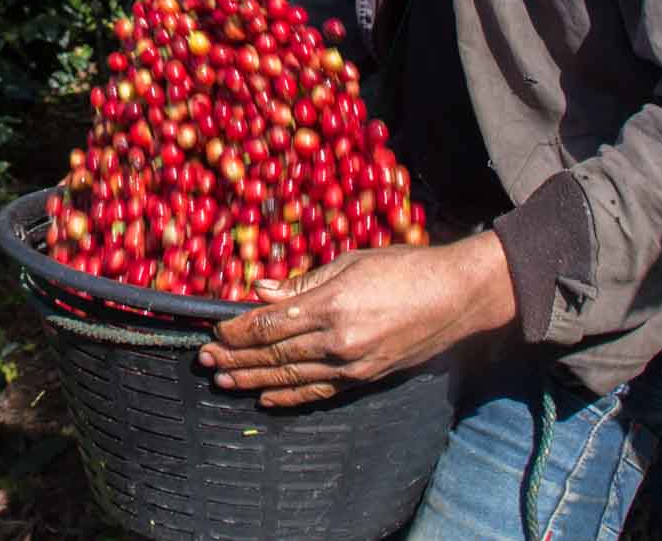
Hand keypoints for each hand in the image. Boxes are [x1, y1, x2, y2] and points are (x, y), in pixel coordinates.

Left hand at [196, 232, 518, 407]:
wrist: (456, 297)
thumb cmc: (405, 268)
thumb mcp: (350, 263)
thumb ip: (303, 282)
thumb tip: (261, 291)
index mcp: (332, 306)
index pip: (270, 325)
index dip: (238, 331)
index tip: (215, 333)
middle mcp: (338, 342)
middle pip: (274, 354)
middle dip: (236, 358)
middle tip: (205, 362)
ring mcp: (353, 365)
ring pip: (291, 377)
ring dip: (252, 380)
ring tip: (223, 381)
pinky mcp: (366, 378)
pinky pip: (319, 391)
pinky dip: (289, 396)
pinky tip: (265, 397)